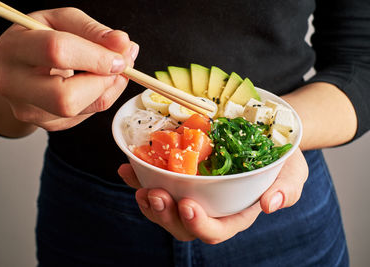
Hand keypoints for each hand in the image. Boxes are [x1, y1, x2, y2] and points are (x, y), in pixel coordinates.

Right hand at [0, 7, 138, 130]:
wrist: (19, 66)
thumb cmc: (40, 39)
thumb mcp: (62, 21)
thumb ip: (92, 30)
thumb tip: (123, 44)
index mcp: (14, 48)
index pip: (58, 52)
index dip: (97, 56)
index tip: (120, 54)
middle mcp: (14, 84)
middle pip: (66, 97)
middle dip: (103, 81)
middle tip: (120, 65)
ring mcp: (29, 110)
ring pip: (83, 109)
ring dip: (109, 88)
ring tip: (112, 69)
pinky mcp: (48, 124)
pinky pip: (88, 114)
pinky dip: (102, 96)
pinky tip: (96, 82)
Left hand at [118, 148, 307, 243]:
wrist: (262, 134)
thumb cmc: (280, 157)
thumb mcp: (292, 171)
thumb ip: (286, 189)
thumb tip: (270, 205)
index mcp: (234, 214)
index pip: (216, 231)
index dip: (199, 225)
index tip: (187, 205)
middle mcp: (209, 208)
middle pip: (182, 224)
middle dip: (165, 215)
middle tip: (154, 194)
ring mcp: (191, 193)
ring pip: (164, 208)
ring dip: (147, 201)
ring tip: (139, 184)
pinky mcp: (177, 177)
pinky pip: (155, 182)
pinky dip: (138, 177)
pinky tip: (127, 168)